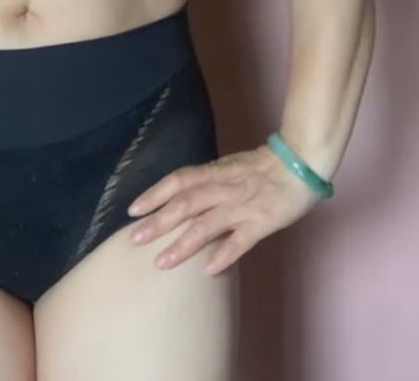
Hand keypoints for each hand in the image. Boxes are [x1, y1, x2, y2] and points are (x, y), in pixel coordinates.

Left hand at [127, 144, 321, 274]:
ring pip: (207, 224)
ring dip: (182, 244)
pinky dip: (225, 254)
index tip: (133, 209)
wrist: (301, 163)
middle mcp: (224, 188)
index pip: (178, 180)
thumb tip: (179, 198)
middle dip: (159, 221)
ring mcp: (243, 206)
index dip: (154, 193)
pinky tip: (208, 270)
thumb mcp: (229, 167)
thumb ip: (207, 182)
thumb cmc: (262, 167)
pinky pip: (241, 240)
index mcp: (215, 172)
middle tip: (135, 238)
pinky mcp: (263, 222)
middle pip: (186, 203)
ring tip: (162, 262)